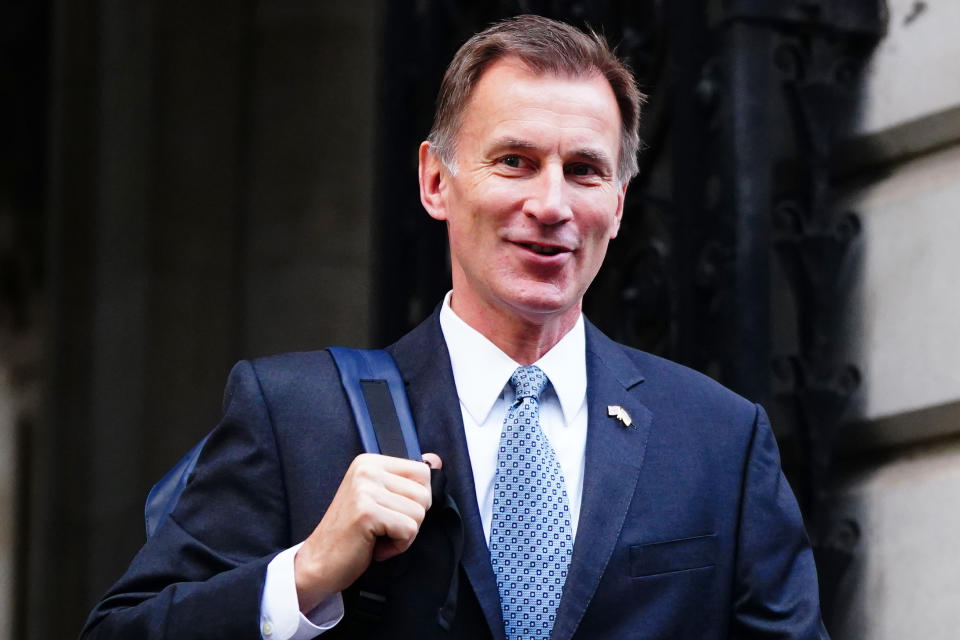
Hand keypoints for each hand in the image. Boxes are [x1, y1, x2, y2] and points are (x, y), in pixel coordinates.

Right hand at [293, 452, 441, 613]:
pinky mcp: (367, 512)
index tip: (390, 512)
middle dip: (411, 519)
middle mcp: (366, 469)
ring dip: (403, 535)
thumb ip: (406, 480)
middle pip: (424, 493)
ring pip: (419, 513)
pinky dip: (397, 546)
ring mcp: (365, 489)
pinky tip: (375, 546)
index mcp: (370, 462)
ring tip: (377, 537)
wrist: (319, 562)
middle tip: (383, 528)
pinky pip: (409, 530)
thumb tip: (436, 460)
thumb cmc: (352, 534)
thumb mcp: (380, 499)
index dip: (415, 500)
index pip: (422, 471)